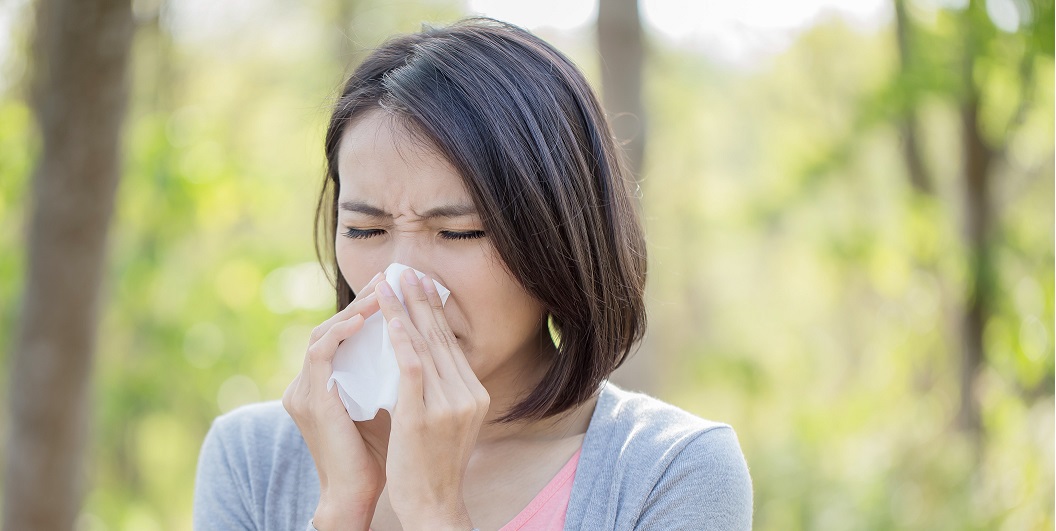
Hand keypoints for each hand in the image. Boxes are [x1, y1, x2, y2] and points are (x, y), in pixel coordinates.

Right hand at [282, 272, 387, 530]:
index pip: (343, 334)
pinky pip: (321, 350)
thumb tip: (421, 347)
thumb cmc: (377, 454)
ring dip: (354, 309)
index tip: (398, 292)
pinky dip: (342, 330)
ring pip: (325, 332)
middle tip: (391, 279)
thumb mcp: (386, 404)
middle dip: (363, 302)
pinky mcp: (310, 397)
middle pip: (333, 326)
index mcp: (324, 384)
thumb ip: (392, 377)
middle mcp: (307, 383)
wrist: (356, 493)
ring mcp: (304, 389)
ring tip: (382, 291)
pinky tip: (366, 318)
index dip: (369, 311)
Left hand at [376, 269, 490, 529]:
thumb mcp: (449, 423)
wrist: (433, 504)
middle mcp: (468, 394)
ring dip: (406, 310)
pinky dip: (401, 339)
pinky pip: (412, 367)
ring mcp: (448, 405)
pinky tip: (389, 319)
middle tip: (407, 270)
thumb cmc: (432, 466)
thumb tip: (424, 360)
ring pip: (425, 346)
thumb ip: (443, 391)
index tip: (421, 285)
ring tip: (391, 284)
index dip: (434, 311)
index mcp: (475, 394)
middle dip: (421, 301)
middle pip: (441, 337)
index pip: (451, 344)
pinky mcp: (424, 415)